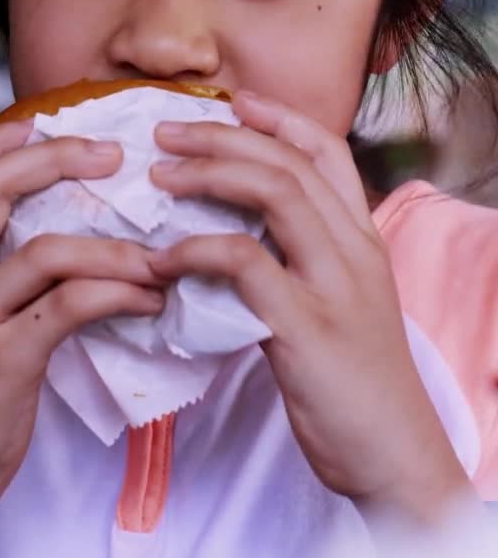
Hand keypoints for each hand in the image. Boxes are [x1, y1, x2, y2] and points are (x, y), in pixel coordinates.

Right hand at [0, 123, 162, 544]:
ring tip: (158, 257)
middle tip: (116, 154)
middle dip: (58, 158)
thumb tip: (81, 232)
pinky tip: (151, 301)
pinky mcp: (0, 359)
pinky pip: (69, 305)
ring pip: (44, 248)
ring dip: (114, 247)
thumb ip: (7, 273)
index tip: (45, 123)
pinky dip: (119, 294)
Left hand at [150, 90, 471, 523]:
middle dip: (224, 137)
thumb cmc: (358, 381)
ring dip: (210, 175)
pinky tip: (164, 260)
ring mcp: (335, 285)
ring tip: (161, 176)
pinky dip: (199, 250)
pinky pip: (246, 265)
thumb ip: (301, 260)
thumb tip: (233, 232)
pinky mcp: (308, 327)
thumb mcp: (343, 303)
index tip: (232, 101)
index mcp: (363, 239)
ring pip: (276, 195)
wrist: (396, 455)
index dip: (279, 118)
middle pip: (290, 163)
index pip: (328, 152)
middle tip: (167, 132)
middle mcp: (354, 250)